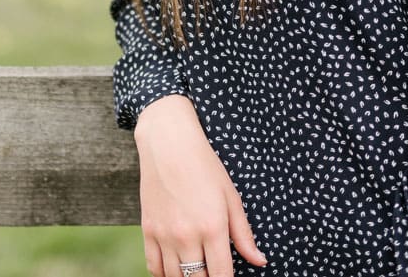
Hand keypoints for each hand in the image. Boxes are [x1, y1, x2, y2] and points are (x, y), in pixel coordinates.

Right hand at [134, 95, 266, 275]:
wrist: (169, 144)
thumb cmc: (205, 167)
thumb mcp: (231, 197)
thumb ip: (244, 234)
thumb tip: (260, 261)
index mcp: (213, 228)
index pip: (221, 275)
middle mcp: (187, 236)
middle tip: (213, 269)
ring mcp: (164, 235)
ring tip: (196, 270)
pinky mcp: (147, 230)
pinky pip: (153, 266)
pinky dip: (164, 274)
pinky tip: (175, 270)